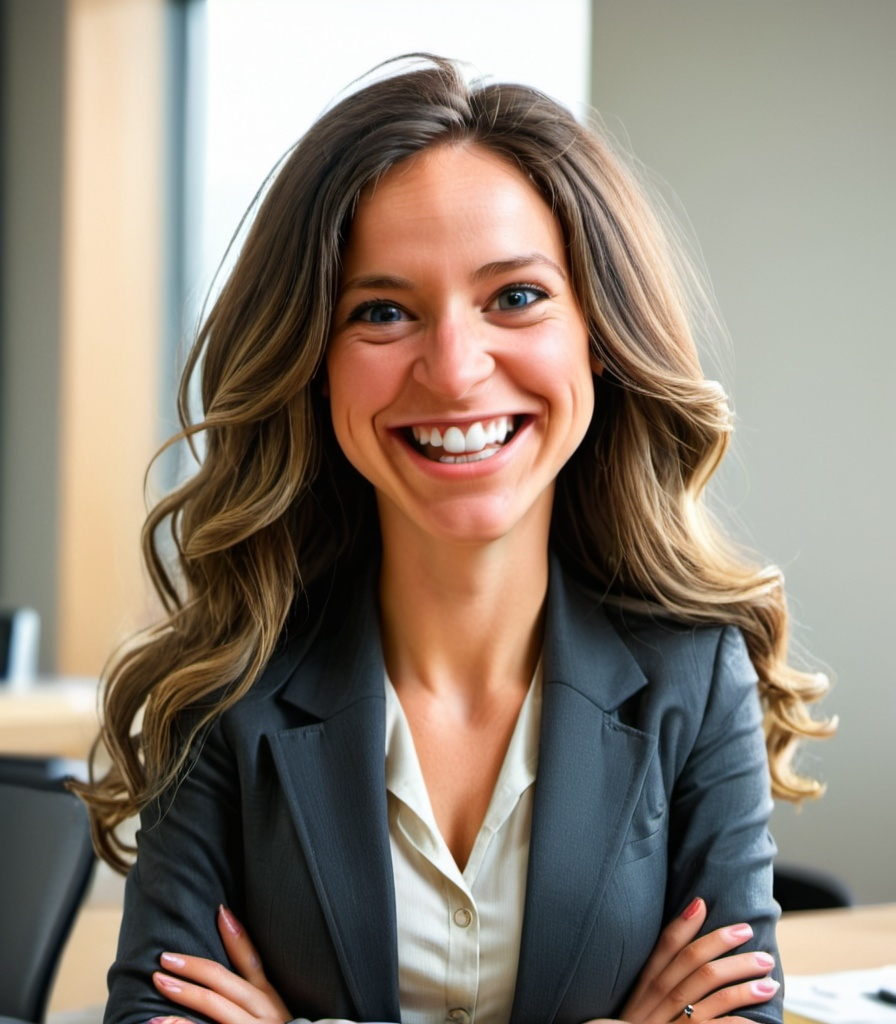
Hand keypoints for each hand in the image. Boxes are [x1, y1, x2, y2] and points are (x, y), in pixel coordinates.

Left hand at [150, 905, 290, 1023]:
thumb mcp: (273, 1014)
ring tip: (159, 983)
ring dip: (186, 992)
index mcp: (272, 1001)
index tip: (220, 911)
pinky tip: (163, 1021)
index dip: (237, 936)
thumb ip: (254, 995)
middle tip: (164, 958)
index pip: (254, 962)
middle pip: (227, 983)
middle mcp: (266, 1013)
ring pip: (218, 1007)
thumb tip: (225, 969)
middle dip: (195, 967)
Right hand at [587, 897, 778, 1023]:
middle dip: (723, 945)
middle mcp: (657, 1001)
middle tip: (749, 932)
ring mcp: (671, 1023)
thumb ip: (661, 973)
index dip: (683, 924)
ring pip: (713, 996)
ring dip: (744, 987)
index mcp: (647, 985)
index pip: (665, 946)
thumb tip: (686, 929)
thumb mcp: (643, 1000)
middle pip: (695, 965)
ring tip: (770, 982)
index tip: (702, 903)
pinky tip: (758, 1022)